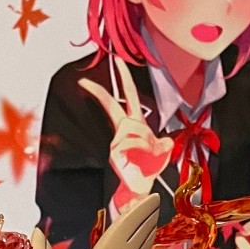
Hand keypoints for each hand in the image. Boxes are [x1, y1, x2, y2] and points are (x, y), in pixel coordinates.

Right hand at [79, 56, 172, 211]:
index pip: (128, 95)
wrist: (141, 187)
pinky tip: (144, 155)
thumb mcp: (163, 152)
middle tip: (84, 81)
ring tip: (152, 151)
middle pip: (112, 105)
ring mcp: (117, 140)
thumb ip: (165, 142)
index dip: (124, 77)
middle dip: (99, 92)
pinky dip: (142, 147)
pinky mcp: (114, 152)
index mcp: (136, 123)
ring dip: (147, 139)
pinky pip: (130, 141)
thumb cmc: (149, 168)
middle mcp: (124, 129)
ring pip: (133, 127)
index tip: (118, 61)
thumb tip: (164, 142)